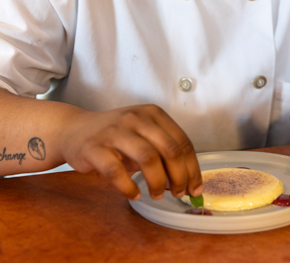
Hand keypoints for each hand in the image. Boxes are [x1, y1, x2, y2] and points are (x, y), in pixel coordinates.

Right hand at [59, 104, 202, 200]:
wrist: (74, 129)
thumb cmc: (115, 135)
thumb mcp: (142, 134)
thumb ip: (162, 151)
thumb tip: (185, 181)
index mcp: (153, 113)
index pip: (182, 142)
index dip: (192, 168)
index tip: (195, 188)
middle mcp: (136, 118)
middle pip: (170, 150)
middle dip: (180, 177)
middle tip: (178, 193)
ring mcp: (115, 131)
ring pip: (148, 158)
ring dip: (157, 182)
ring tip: (156, 194)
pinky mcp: (95, 147)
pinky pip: (117, 172)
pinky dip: (129, 187)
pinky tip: (134, 194)